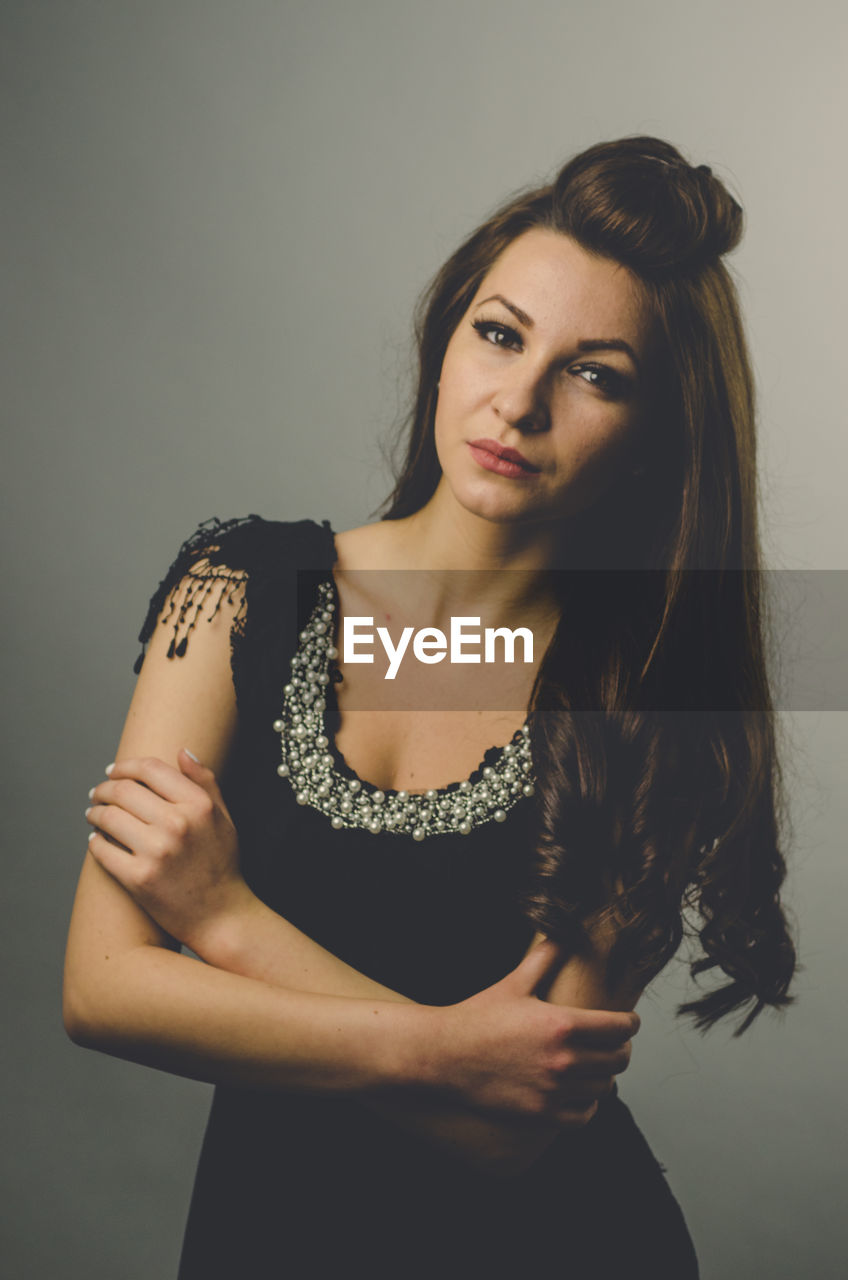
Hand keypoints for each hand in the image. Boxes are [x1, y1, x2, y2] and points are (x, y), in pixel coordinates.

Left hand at [85, 751, 250, 950]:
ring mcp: (156, 852)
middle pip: (123, 790)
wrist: (220, 915)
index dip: (126, 766)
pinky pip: (102, 850)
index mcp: (198, 805)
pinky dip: (95, 842)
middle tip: (97, 793)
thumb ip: (205, 783)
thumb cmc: (221, 865)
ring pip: (108, 817)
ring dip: (94, 812)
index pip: (150, 769)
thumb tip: (183, 752)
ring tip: (93, 815)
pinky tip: (96, 841)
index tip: (113, 771)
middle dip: (103, 789)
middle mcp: (177, 824)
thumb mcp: (223, 818)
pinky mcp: (139, 879)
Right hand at [432, 940, 638, 1127]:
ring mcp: (553, 1091)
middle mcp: (563, 1060)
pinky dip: (590, 1104)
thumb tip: (562, 934)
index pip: (619, 1028)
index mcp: (561, 1025)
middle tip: (615, 1042)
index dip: (630, 1023)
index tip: (629, 1021)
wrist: (446, 1055)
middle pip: (618, 1059)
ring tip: (599, 1065)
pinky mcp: (542, 1114)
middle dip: (622, 1048)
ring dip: (606, 1075)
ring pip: (605, 1087)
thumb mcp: (514, 983)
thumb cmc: (479, 1017)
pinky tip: (583, 1092)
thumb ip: (543, 958)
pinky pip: (585, 1115)